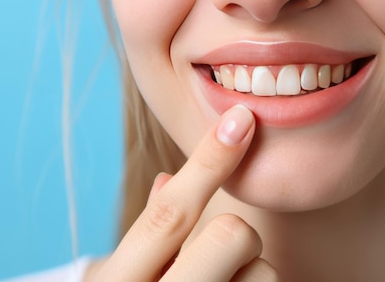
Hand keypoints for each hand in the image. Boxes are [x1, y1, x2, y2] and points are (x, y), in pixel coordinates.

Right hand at [90, 105, 277, 281]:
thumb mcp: (123, 271)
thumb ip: (147, 228)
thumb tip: (169, 179)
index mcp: (121, 280)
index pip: (169, 213)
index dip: (209, 162)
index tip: (240, 119)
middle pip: (232, 236)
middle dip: (236, 234)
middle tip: (222, 253)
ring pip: (262, 269)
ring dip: (248, 269)